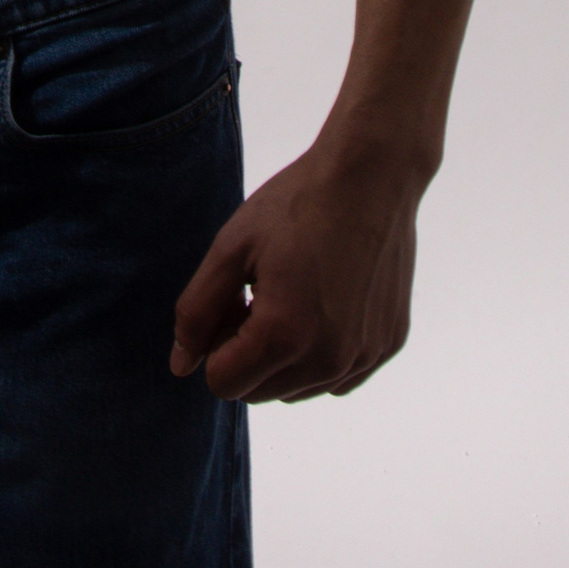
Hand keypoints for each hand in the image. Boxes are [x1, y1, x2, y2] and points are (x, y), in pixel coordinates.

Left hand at [170, 132, 424, 401]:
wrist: (373, 176)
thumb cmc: (296, 205)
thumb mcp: (231, 248)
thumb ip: (196, 312)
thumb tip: (180, 366)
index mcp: (283, 335)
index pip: (222, 383)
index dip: (215, 340)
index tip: (235, 297)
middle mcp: (328, 360)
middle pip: (258, 392)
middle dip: (247, 352)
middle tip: (260, 291)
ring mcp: (364, 356)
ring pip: (297, 390)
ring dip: (284, 357)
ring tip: (294, 292)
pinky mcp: (388, 346)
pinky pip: (337, 377)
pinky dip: (321, 354)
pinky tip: (326, 303)